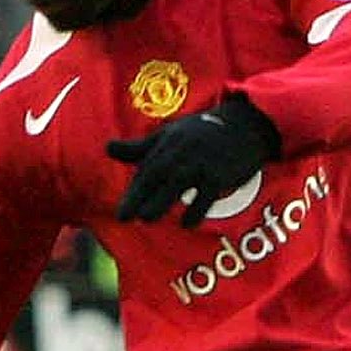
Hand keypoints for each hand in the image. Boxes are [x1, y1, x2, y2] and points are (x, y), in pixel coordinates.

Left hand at [105, 95, 281, 223]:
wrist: (243, 126)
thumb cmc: (201, 132)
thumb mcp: (169, 134)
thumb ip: (139, 147)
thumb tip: (107, 148)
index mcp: (167, 146)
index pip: (146, 171)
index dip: (133, 193)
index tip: (121, 214)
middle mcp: (181, 154)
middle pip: (156, 177)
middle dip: (140, 197)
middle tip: (126, 217)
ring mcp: (201, 164)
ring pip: (177, 185)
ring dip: (161, 202)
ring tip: (147, 219)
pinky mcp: (220, 174)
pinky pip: (206, 195)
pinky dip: (196, 210)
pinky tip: (187, 224)